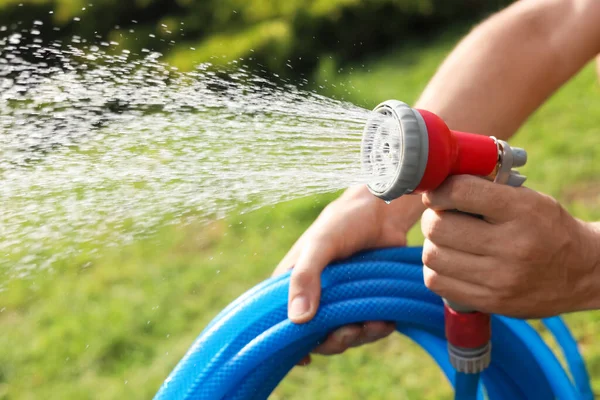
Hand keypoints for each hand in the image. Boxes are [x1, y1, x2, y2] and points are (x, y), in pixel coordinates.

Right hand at [273, 185, 422, 361]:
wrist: (381, 212)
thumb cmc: (342, 223)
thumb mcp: (320, 244)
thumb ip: (306, 277)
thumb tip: (297, 319)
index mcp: (292, 285)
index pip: (282, 323)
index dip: (291, 344)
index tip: (307, 356)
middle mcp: (313, 297)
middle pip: (316, 337)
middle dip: (335, 341)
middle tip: (351, 331)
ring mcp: (340, 302)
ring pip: (344, 336)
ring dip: (360, 337)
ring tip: (375, 323)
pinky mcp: (364, 302)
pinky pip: (367, 329)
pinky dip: (377, 331)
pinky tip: (386, 321)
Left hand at [421, 175, 599, 317]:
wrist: (583, 272)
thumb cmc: (545, 226)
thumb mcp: (526, 198)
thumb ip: (484, 189)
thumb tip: (435, 184)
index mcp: (522, 211)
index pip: (461, 192)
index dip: (438, 190)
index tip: (435, 193)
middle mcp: (512, 246)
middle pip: (439, 227)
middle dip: (432, 218)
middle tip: (440, 217)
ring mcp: (500, 279)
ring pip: (433, 256)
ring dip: (432, 245)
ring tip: (447, 241)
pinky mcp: (491, 301)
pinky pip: (437, 282)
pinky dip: (436, 269)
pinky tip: (450, 262)